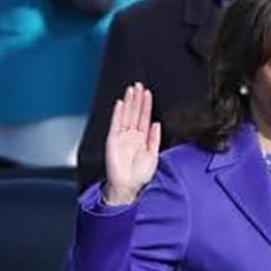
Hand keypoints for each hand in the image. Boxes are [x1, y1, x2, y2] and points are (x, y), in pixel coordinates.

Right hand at [103, 83, 160, 205]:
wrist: (129, 185)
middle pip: (135, 113)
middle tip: (139, 85)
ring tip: (131, 89)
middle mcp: (131, 135)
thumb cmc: (140, 174)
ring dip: (129, 102)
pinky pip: (116, 124)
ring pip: (126, 115)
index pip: (144, 117)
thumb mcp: (153, 154)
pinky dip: (118, 113)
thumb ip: (154, 138)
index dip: (146, 105)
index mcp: (142, 138)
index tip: (148, 93)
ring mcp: (122, 136)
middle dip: (137, 99)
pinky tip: (121, 103)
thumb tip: (157, 124)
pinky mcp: (113, 140)